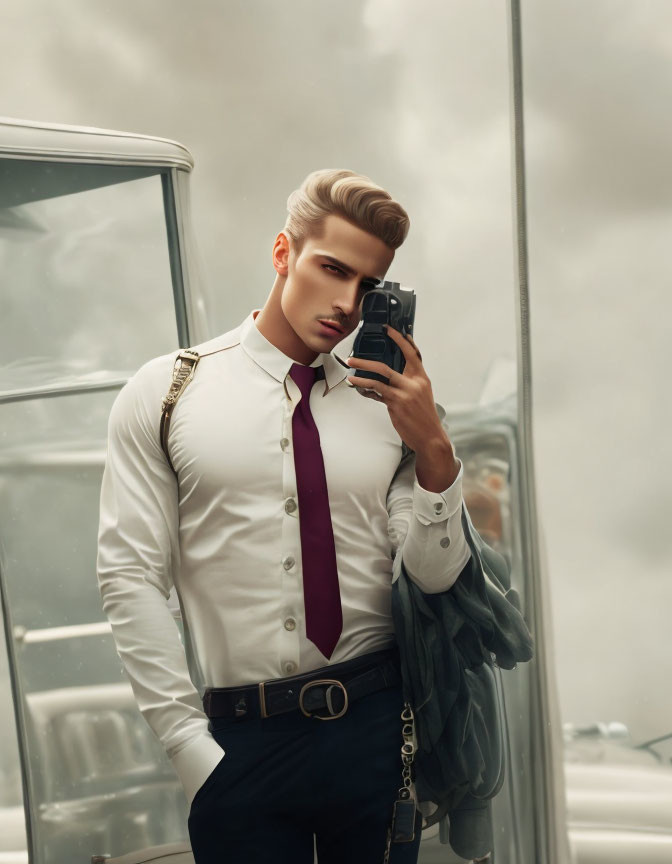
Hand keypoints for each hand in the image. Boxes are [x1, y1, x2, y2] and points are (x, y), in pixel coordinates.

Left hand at [345, 324, 449, 454]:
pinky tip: (359, 389)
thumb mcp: (421, 393)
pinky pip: (376, 395)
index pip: (412, 353)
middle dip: (366, 362)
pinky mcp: (395, 406)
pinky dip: (366, 391)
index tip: (389, 329)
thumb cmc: (424, 415)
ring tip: (350, 375)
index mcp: (422, 378)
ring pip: (377, 381)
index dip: (400, 339)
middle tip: (353, 358)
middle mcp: (413, 384)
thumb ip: (408, 381)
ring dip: (360, 377)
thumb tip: (390, 374)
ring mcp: (403, 395)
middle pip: (386, 367)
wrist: (430, 436)